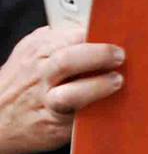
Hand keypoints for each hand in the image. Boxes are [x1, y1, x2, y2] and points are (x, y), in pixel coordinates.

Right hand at [0, 25, 125, 153]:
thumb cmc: (22, 82)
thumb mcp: (31, 53)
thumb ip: (58, 39)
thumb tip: (93, 27)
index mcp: (36, 52)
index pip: (69, 35)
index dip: (95, 33)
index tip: (114, 33)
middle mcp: (39, 76)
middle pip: (69, 60)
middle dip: (100, 56)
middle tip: (119, 56)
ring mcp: (46, 102)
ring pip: (71, 95)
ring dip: (98, 87)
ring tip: (115, 81)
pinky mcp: (54, 126)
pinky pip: (77, 119)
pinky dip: (95, 111)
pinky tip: (107, 104)